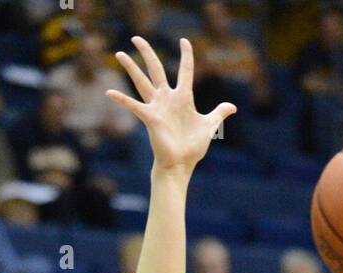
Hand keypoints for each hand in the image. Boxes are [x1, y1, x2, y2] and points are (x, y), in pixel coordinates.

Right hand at [107, 36, 235, 173]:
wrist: (181, 165)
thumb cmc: (192, 147)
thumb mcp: (209, 126)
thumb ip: (218, 113)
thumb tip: (232, 107)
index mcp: (183, 98)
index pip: (185, 71)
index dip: (186, 55)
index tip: (184, 41)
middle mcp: (167, 99)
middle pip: (155, 69)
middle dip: (147, 53)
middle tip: (136, 37)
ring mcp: (157, 107)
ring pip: (142, 81)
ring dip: (130, 67)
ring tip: (119, 53)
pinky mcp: (150, 118)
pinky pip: (134, 106)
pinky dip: (122, 99)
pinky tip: (109, 93)